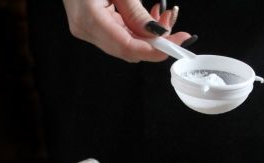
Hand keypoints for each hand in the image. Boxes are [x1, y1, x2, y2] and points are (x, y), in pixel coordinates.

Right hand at [63, 0, 191, 62]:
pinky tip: (148, 16)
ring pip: (126, 45)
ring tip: (162, 15)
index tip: (177, 42)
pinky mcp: (91, 26)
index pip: (128, 48)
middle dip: (155, 42)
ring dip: (148, 35)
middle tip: (173, 25)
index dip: (155, 50)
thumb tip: (157, 34)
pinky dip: (137, 30)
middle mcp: (86, 30)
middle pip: (129, 50)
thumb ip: (136, 12)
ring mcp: (86, 30)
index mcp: (89, 18)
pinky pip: (119, 35)